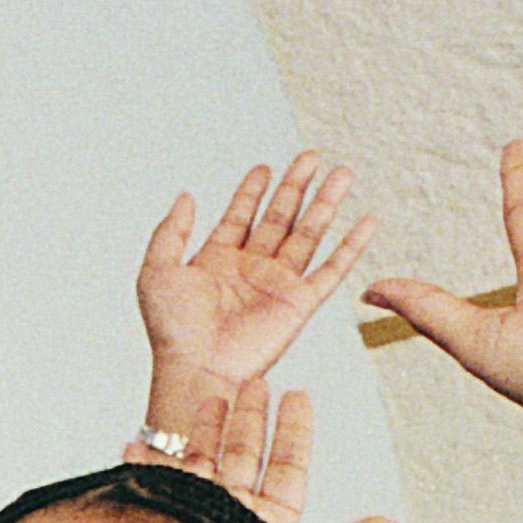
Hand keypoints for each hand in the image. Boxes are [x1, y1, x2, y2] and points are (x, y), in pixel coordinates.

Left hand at [136, 154, 370, 401]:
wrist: (197, 366)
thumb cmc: (172, 330)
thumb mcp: (156, 271)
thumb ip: (170, 231)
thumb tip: (186, 195)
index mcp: (218, 261)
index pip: (240, 216)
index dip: (252, 192)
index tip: (264, 168)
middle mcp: (251, 269)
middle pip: (280, 217)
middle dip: (296, 186)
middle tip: (311, 156)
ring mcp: (278, 285)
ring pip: (308, 234)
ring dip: (326, 203)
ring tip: (342, 173)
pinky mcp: (300, 303)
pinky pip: (332, 269)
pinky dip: (352, 246)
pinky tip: (367, 221)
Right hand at [150, 375, 393, 522]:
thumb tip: (384, 520)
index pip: (287, 472)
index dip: (294, 433)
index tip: (298, 395)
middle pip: (245, 459)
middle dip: (251, 419)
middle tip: (256, 381)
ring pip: (201, 464)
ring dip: (205, 428)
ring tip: (211, 394)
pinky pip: (149, 490)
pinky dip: (143, 465)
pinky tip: (138, 442)